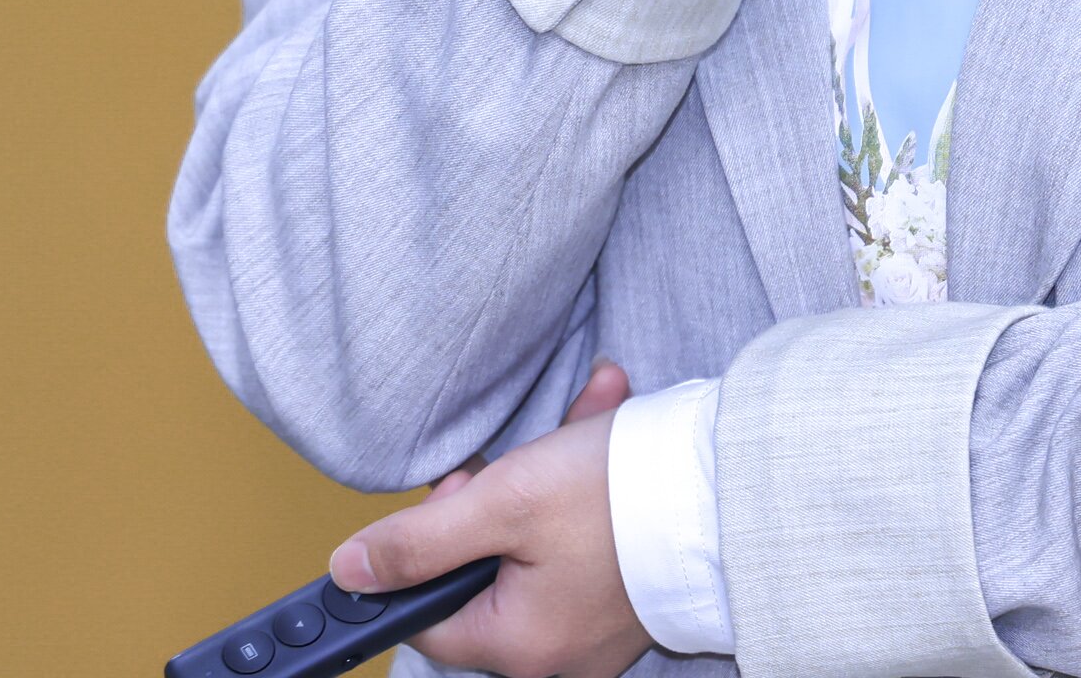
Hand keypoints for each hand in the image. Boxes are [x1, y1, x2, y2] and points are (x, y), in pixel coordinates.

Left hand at [331, 359, 650, 677]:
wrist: (731, 484)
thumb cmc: (621, 498)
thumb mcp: (503, 503)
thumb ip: (418, 541)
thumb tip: (349, 571)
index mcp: (520, 647)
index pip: (427, 614)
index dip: (427, 546)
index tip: (461, 494)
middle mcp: (557, 653)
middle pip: (483, 572)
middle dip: (498, 497)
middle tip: (523, 461)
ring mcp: (594, 629)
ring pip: (536, 544)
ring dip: (548, 476)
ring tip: (583, 427)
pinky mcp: (625, 597)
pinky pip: (582, 543)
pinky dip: (587, 487)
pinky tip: (605, 429)